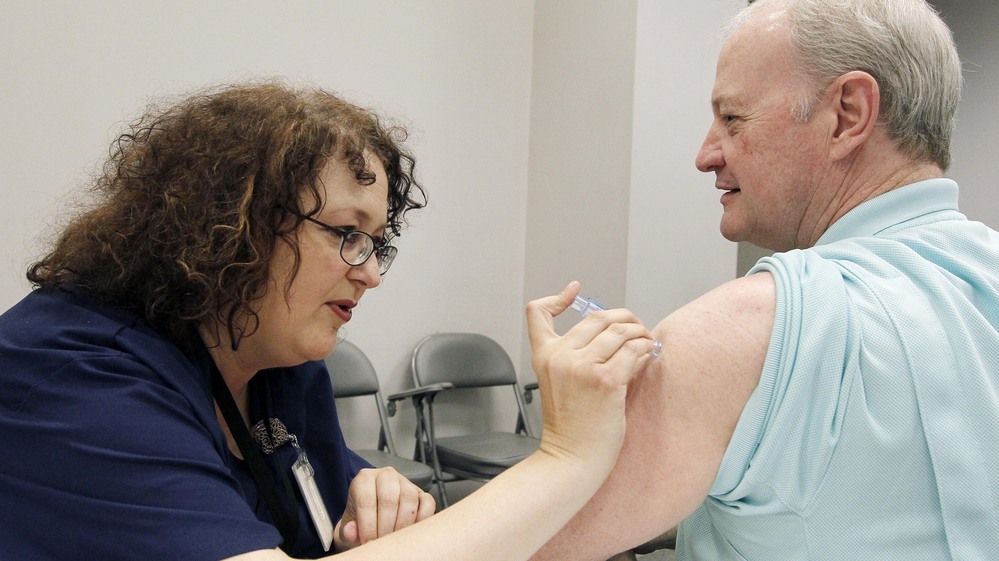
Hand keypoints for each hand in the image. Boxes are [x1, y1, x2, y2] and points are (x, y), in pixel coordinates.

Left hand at [333, 467, 436, 549]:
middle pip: (389, 498)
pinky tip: (412, 531)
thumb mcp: (349, 527)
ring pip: (409, 498)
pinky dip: (423, 519)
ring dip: (403, 523)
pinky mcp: (421, 492)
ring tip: (396, 539)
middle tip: (383, 543)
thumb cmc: (361, 521)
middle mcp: (386, 476)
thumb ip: (348, 531)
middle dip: (386, 527)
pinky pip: (427, 502)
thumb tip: (351, 531)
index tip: (368, 543)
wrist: (373, 519)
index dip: (368, 526)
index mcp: (364, 479)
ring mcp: (406, 482)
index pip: (366, 500)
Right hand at [526, 281, 654, 472]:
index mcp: (544, 356)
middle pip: (596, 317)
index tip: (575, 290)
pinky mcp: (606, 381)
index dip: (557, 297)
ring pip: (619, 330)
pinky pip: (633, 350)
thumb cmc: (572, 426)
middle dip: (623, 318)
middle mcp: (560, 357)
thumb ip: (576, 357)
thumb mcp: (560, 384)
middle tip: (637, 329)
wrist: (572, 459)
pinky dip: (645, 349)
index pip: (537, 312)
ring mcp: (582, 367)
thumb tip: (616, 332)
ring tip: (646, 343)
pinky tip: (648, 355)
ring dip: (639, 332)